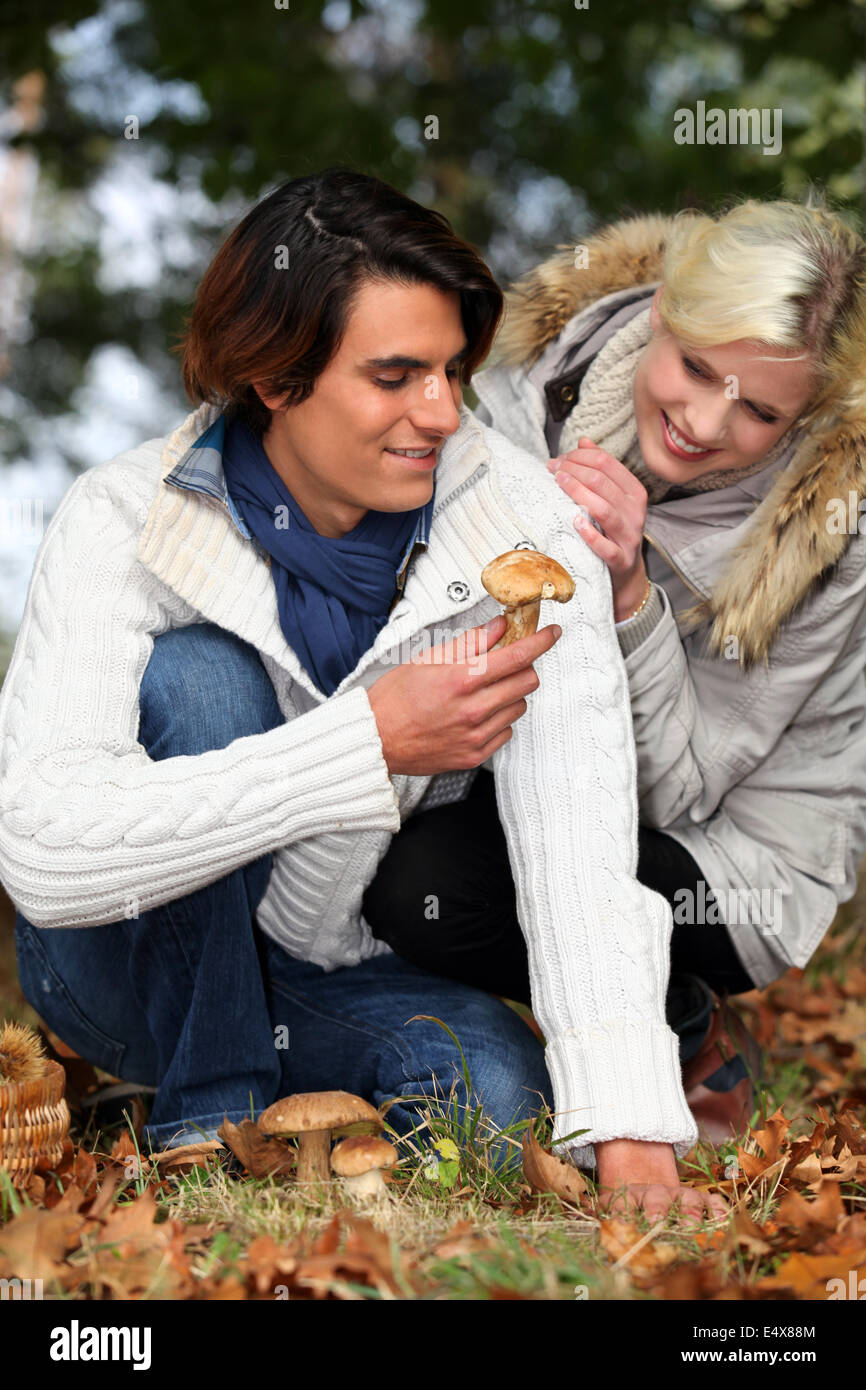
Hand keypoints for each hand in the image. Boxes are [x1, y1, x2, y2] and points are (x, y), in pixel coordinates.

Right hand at [367, 613, 560, 775]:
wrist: (375, 740)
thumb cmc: (394, 698)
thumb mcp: (427, 658)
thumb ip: (470, 642)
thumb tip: (500, 626)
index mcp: (461, 680)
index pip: (517, 657)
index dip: (541, 642)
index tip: (551, 634)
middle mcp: (473, 710)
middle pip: (527, 682)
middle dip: (524, 667)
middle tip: (507, 662)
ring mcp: (476, 735)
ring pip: (519, 707)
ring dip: (510, 693)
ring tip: (483, 691)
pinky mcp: (474, 755)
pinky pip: (505, 731)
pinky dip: (498, 718)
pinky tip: (476, 713)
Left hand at [548, 436, 648, 621]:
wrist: (626, 572)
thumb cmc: (613, 531)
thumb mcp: (613, 498)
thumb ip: (602, 470)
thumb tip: (583, 441)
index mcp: (634, 493)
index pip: (607, 464)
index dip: (580, 457)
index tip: (559, 459)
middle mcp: (635, 512)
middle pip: (603, 482)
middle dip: (574, 471)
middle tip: (552, 470)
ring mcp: (629, 537)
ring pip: (604, 509)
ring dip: (578, 493)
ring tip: (558, 484)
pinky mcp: (620, 560)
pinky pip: (606, 546)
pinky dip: (589, 533)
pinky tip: (573, 521)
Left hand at [594, 1139, 727, 1224]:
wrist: (638, 1166)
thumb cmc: (625, 1204)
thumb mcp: (609, 1210)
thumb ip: (607, 1226)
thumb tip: (605, 1247)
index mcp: (626, 1198)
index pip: (621, 1207)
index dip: (621, 1219)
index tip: (622, 1231)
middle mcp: (653, 1194)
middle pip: (656, 1202)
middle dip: (658, 1214)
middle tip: (658, 1226)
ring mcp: (678, 1194)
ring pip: (686, 1200)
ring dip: (689, 1215)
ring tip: (692, 1230)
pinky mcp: (697, 1196)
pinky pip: (711, 1201)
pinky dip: (718, 1210)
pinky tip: (721, 1222)